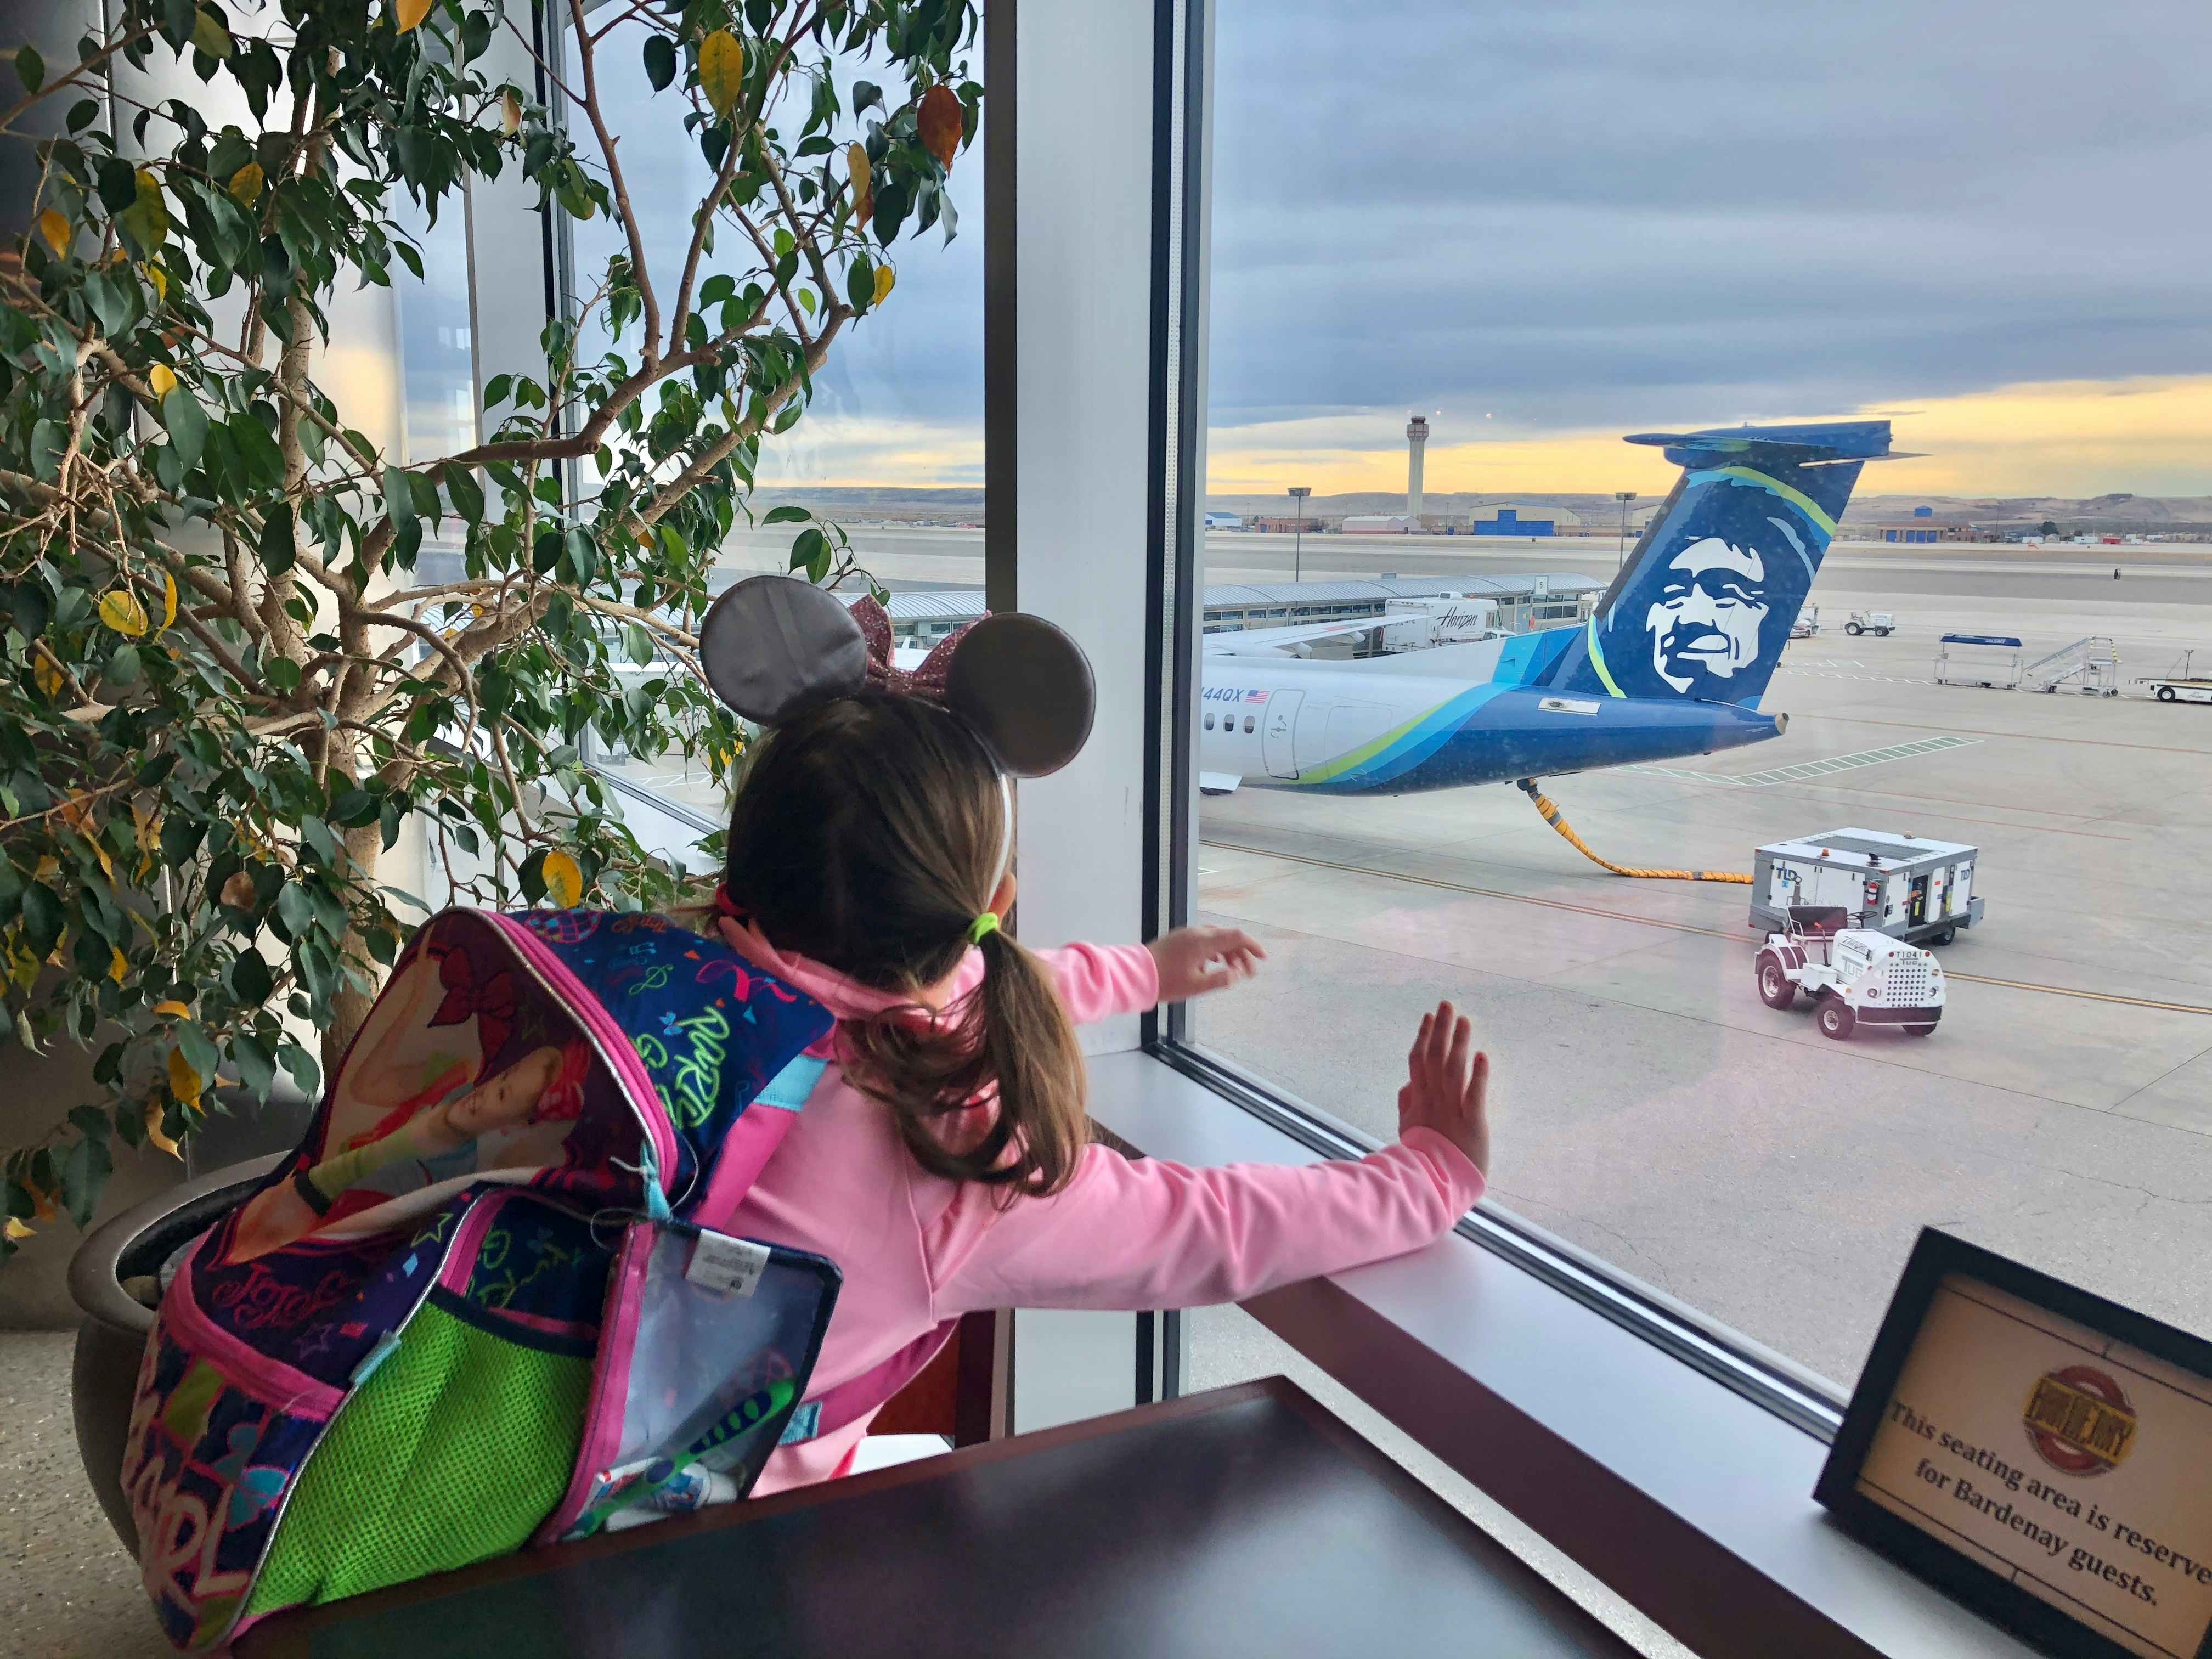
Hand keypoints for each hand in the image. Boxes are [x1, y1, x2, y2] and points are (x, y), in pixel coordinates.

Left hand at [1146, 926, 1265, 1001]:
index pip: (1236, 936)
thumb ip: (1221, 979)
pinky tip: (1214, 963)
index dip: (1252, 946)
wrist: (1136, 974)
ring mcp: (1186, 935)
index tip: (1263, 958)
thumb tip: (1237, 973)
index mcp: (1204, 941)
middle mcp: (1197, 933)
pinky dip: (1214, 950)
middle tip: (1249, 973)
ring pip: (1215, 938)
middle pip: (1227, 937)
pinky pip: (1203, 940)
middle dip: (1242, 954)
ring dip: (1227, 953)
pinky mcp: (1178, 939)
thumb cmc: (1166, 982)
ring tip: (1233, 971)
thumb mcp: (1197, 986)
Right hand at [1397, 1001, 1488, 1176]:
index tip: (1429, 1016)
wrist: (1432, 1186)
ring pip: (1454, 1070)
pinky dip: (1478, 1075)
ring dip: (1459, 1043)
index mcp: (1419, 1100)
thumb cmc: (1422, 1159)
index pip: (1419, 1061)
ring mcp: (1452, 1110)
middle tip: (1447, 1004)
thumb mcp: (1408, 1130)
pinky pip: (1475, 1095)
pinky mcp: (1472, 1124)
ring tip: (1465, 1020)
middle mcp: (1434, 1100)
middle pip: (1435, 1058)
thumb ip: (1407, 1105)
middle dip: (1441, 1030)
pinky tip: (1482, 1056)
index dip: (1424, 1037)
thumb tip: (1407, 1085)